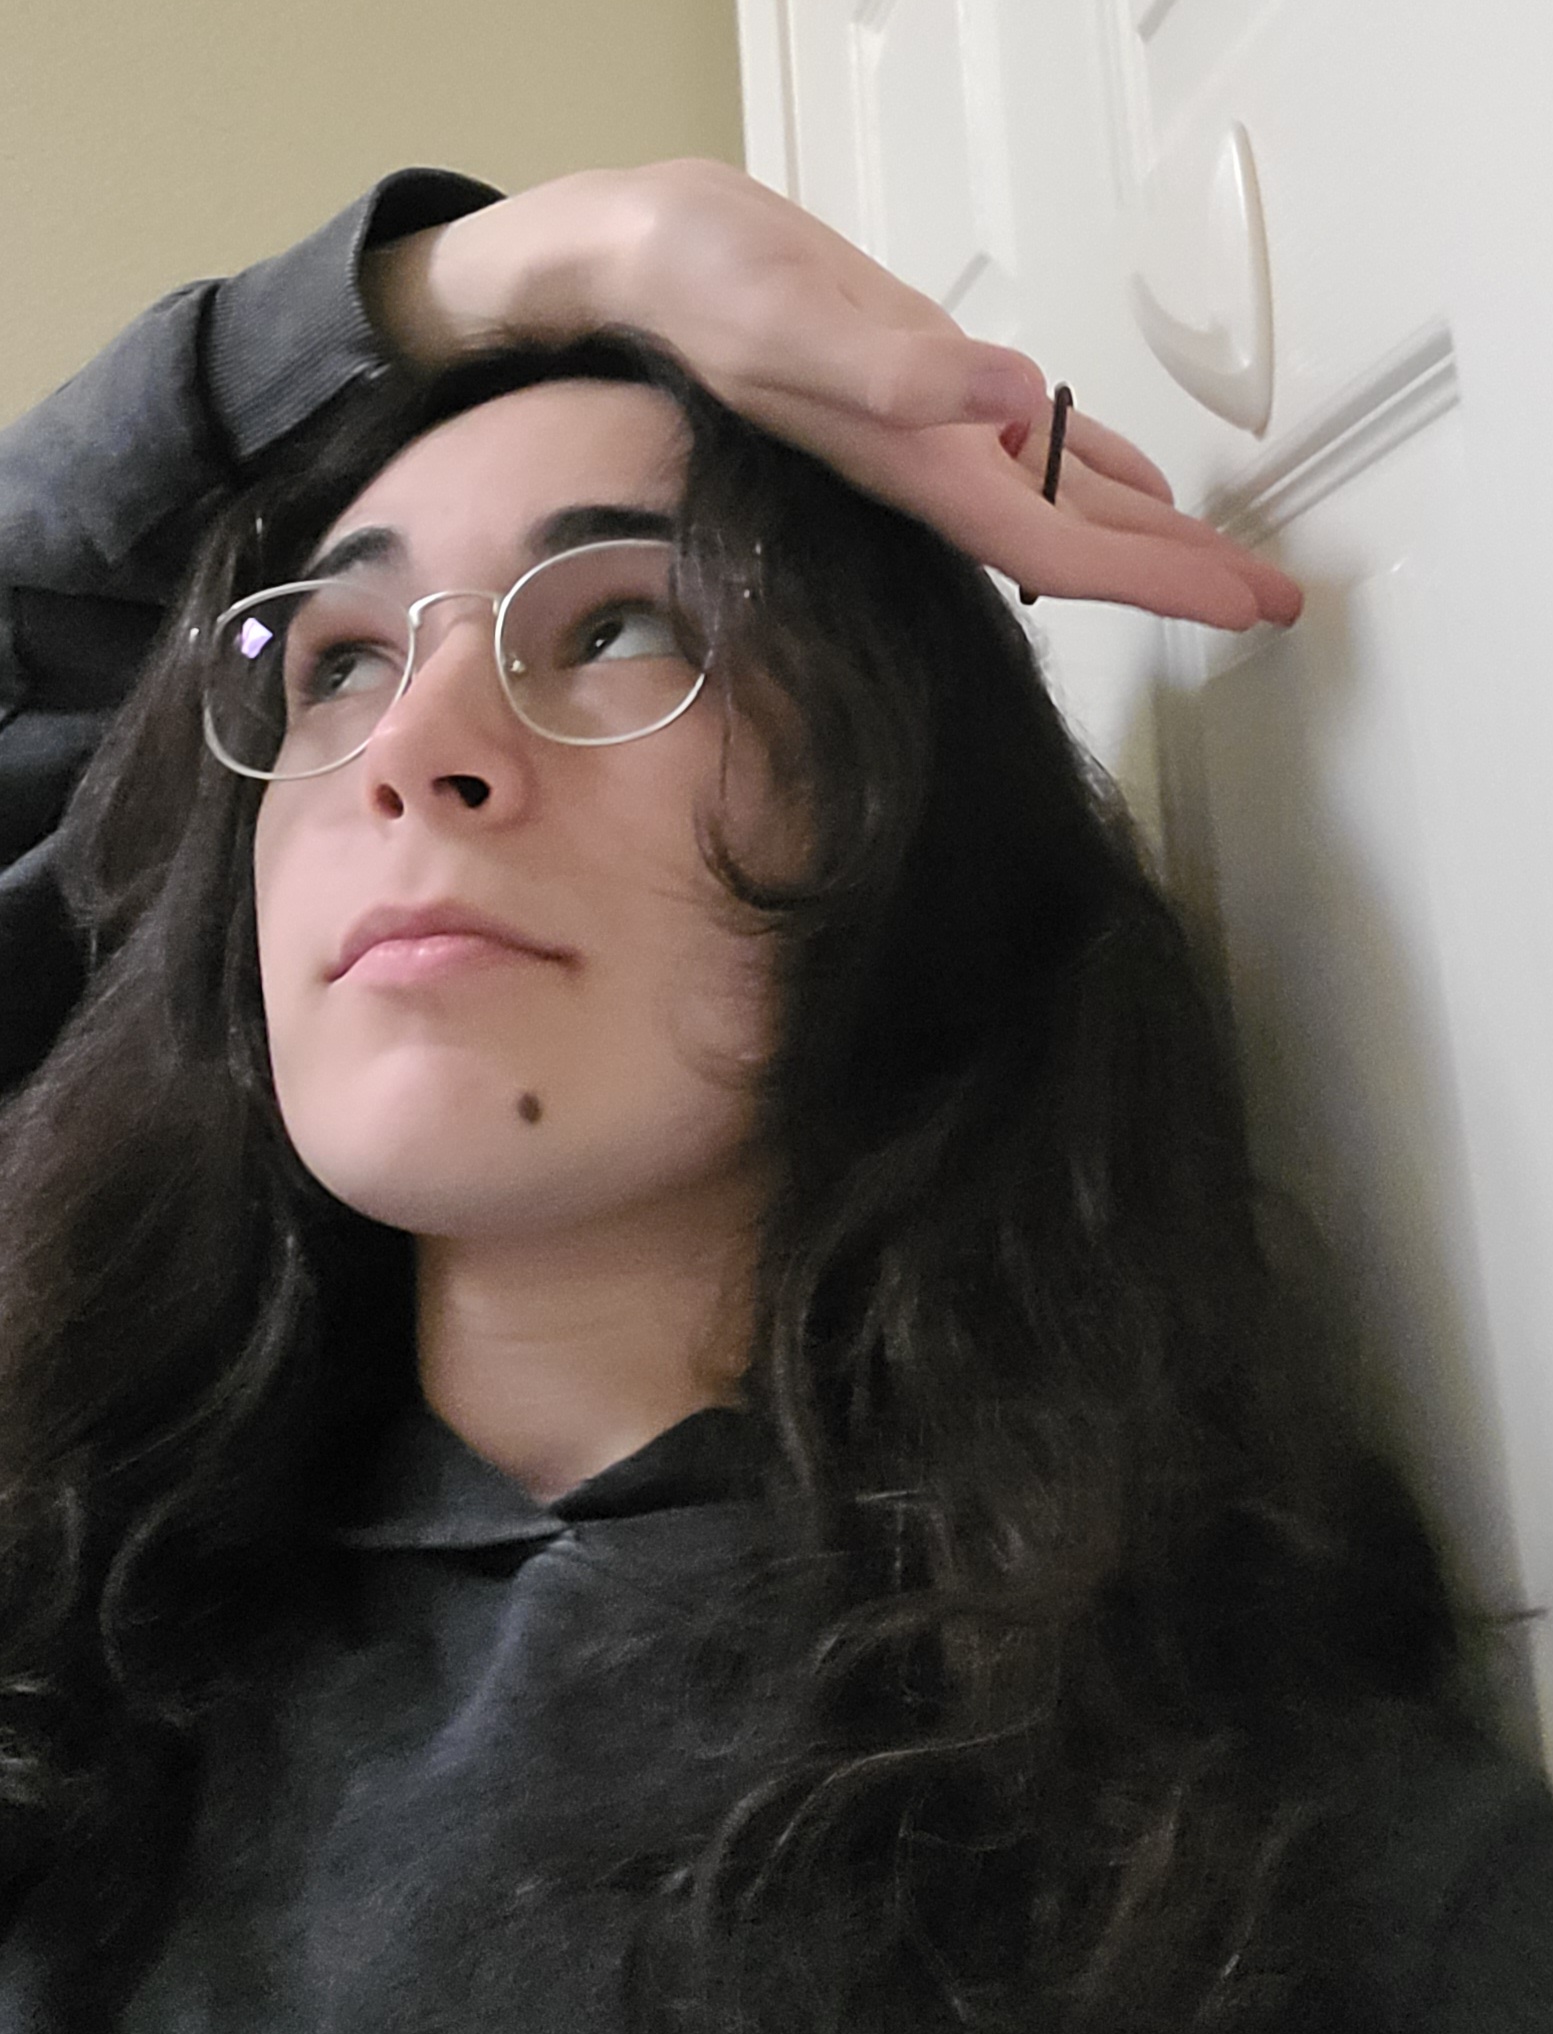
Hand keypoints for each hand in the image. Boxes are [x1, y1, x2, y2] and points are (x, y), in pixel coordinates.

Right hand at [362, 161, 1300, 631]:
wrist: (651, 258)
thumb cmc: (705, 288)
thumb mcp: (789, 323)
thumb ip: (891, 371)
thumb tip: (1001, 395)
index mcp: (917, 470)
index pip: (1058, 549)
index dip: (1151, 582)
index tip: (1240, 607)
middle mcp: (938, 470)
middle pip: (1081, 544)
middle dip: (1177, 577)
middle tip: (1278, 603)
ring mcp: (938, 436)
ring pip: (1067, 500)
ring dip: (1150, 537)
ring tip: (1229, 565)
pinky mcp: (935, 389)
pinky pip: (1034, 445)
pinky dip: (1094, 467)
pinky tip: (1138, 487)